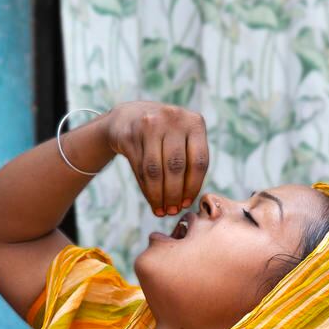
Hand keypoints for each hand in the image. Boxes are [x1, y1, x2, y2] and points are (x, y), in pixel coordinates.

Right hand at [104, 101, 209, 216]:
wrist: (129, 117)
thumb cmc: (163, 135)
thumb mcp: (182, 138)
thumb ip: (190, 161)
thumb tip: (188, 200)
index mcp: (194, 122)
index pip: (199, 161)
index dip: (193, 187)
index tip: (187, 204)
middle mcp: (173, 118)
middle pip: (176, 167)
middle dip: (174, 194)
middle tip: (172, 212)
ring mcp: (149, 124)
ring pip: (155, 170)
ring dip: (158, 195)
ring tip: (161, 211)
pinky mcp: (130, 134)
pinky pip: (139, 169)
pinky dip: (146, 189)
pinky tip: (151, 200)